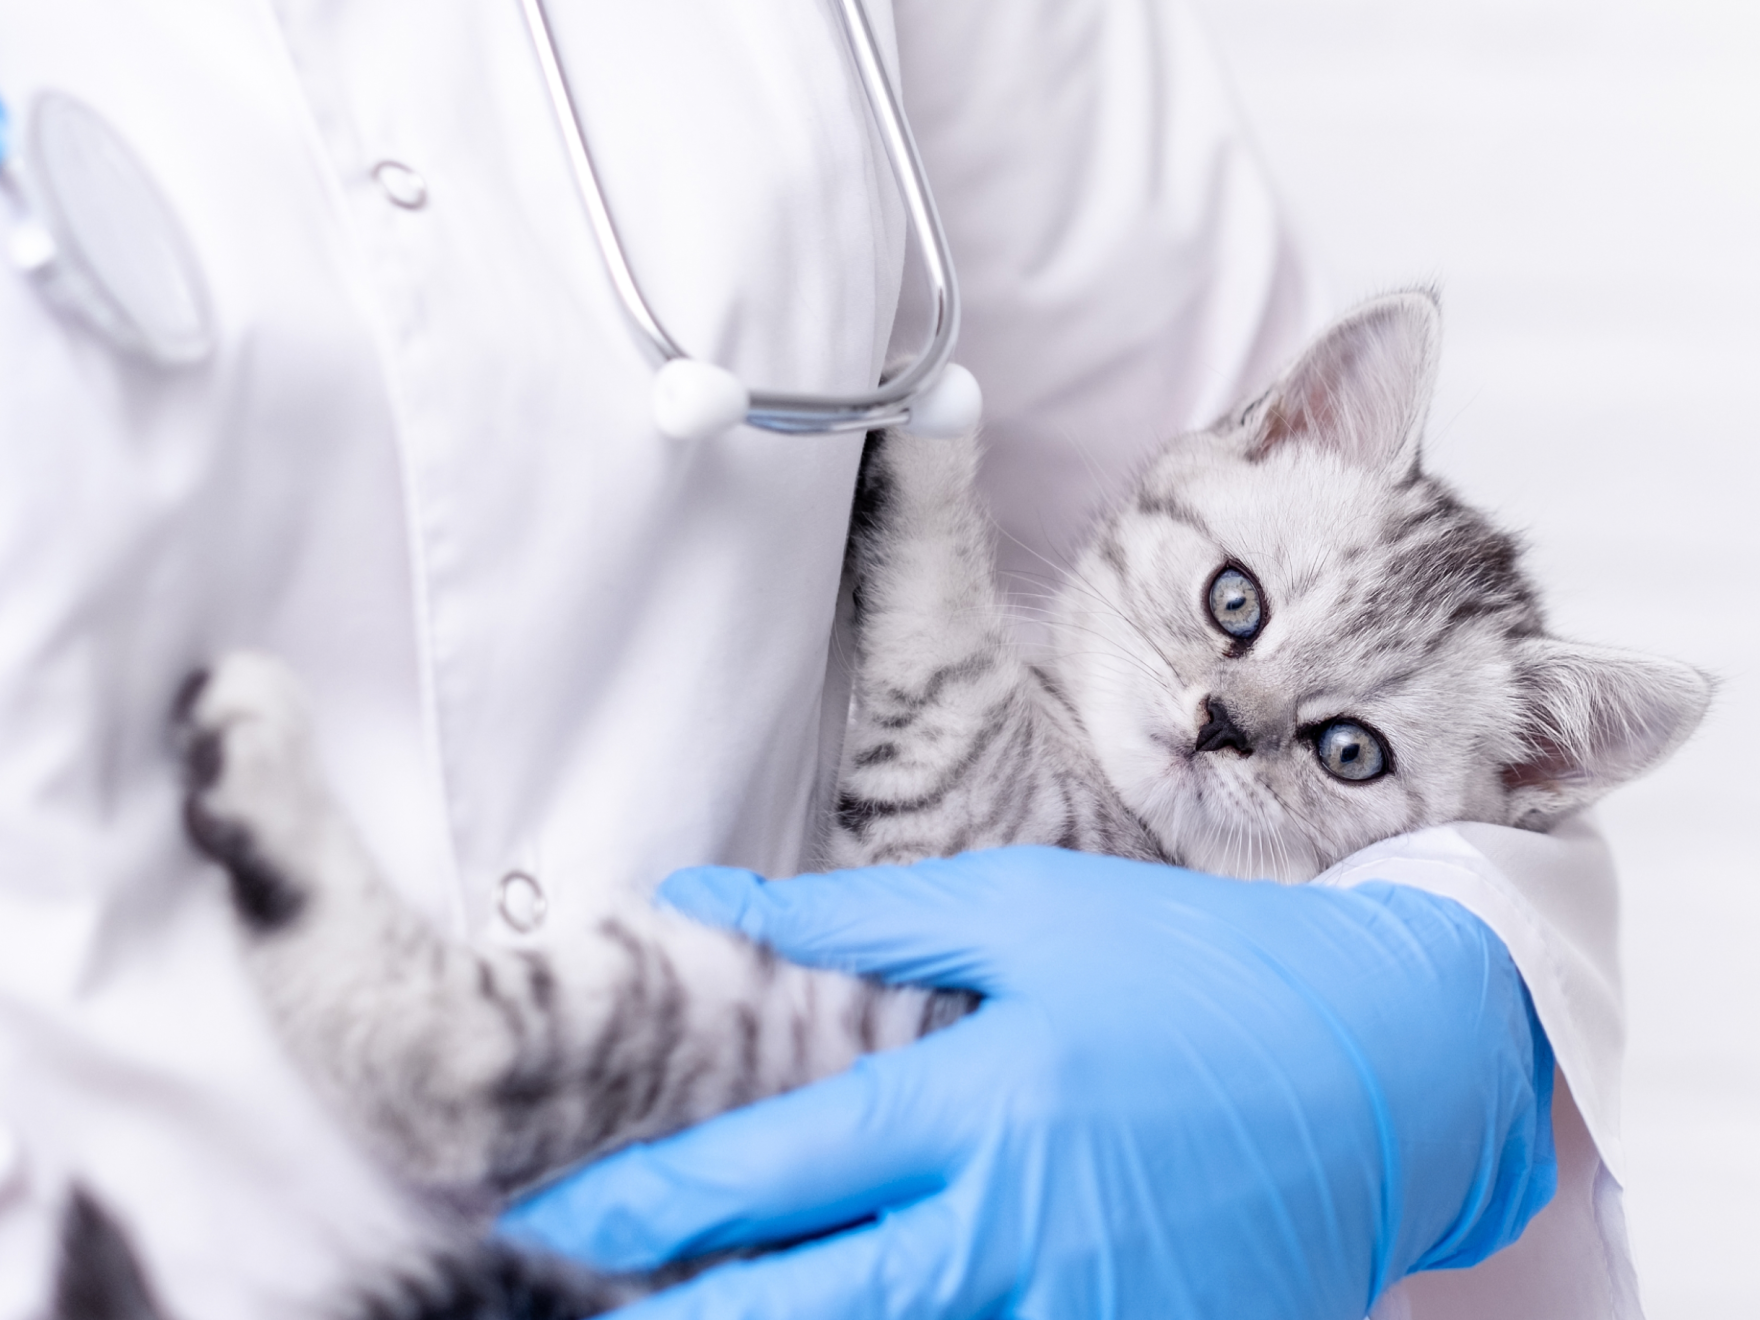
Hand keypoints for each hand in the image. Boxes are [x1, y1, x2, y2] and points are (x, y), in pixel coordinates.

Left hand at [500, 847, 1555, 1318]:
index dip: (647, 1201)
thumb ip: (858, 923)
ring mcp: (1084, 1317)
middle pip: (806, 1312)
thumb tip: (709, 905)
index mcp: (981, 1105)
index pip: (773, 1174)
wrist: (1392, 1064)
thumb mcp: (1028, 910)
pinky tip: (884, 1316)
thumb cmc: (1196, 969)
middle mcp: (1017, 1232)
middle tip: (579, 1312)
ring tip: (702, 1316)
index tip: (556, 1215)